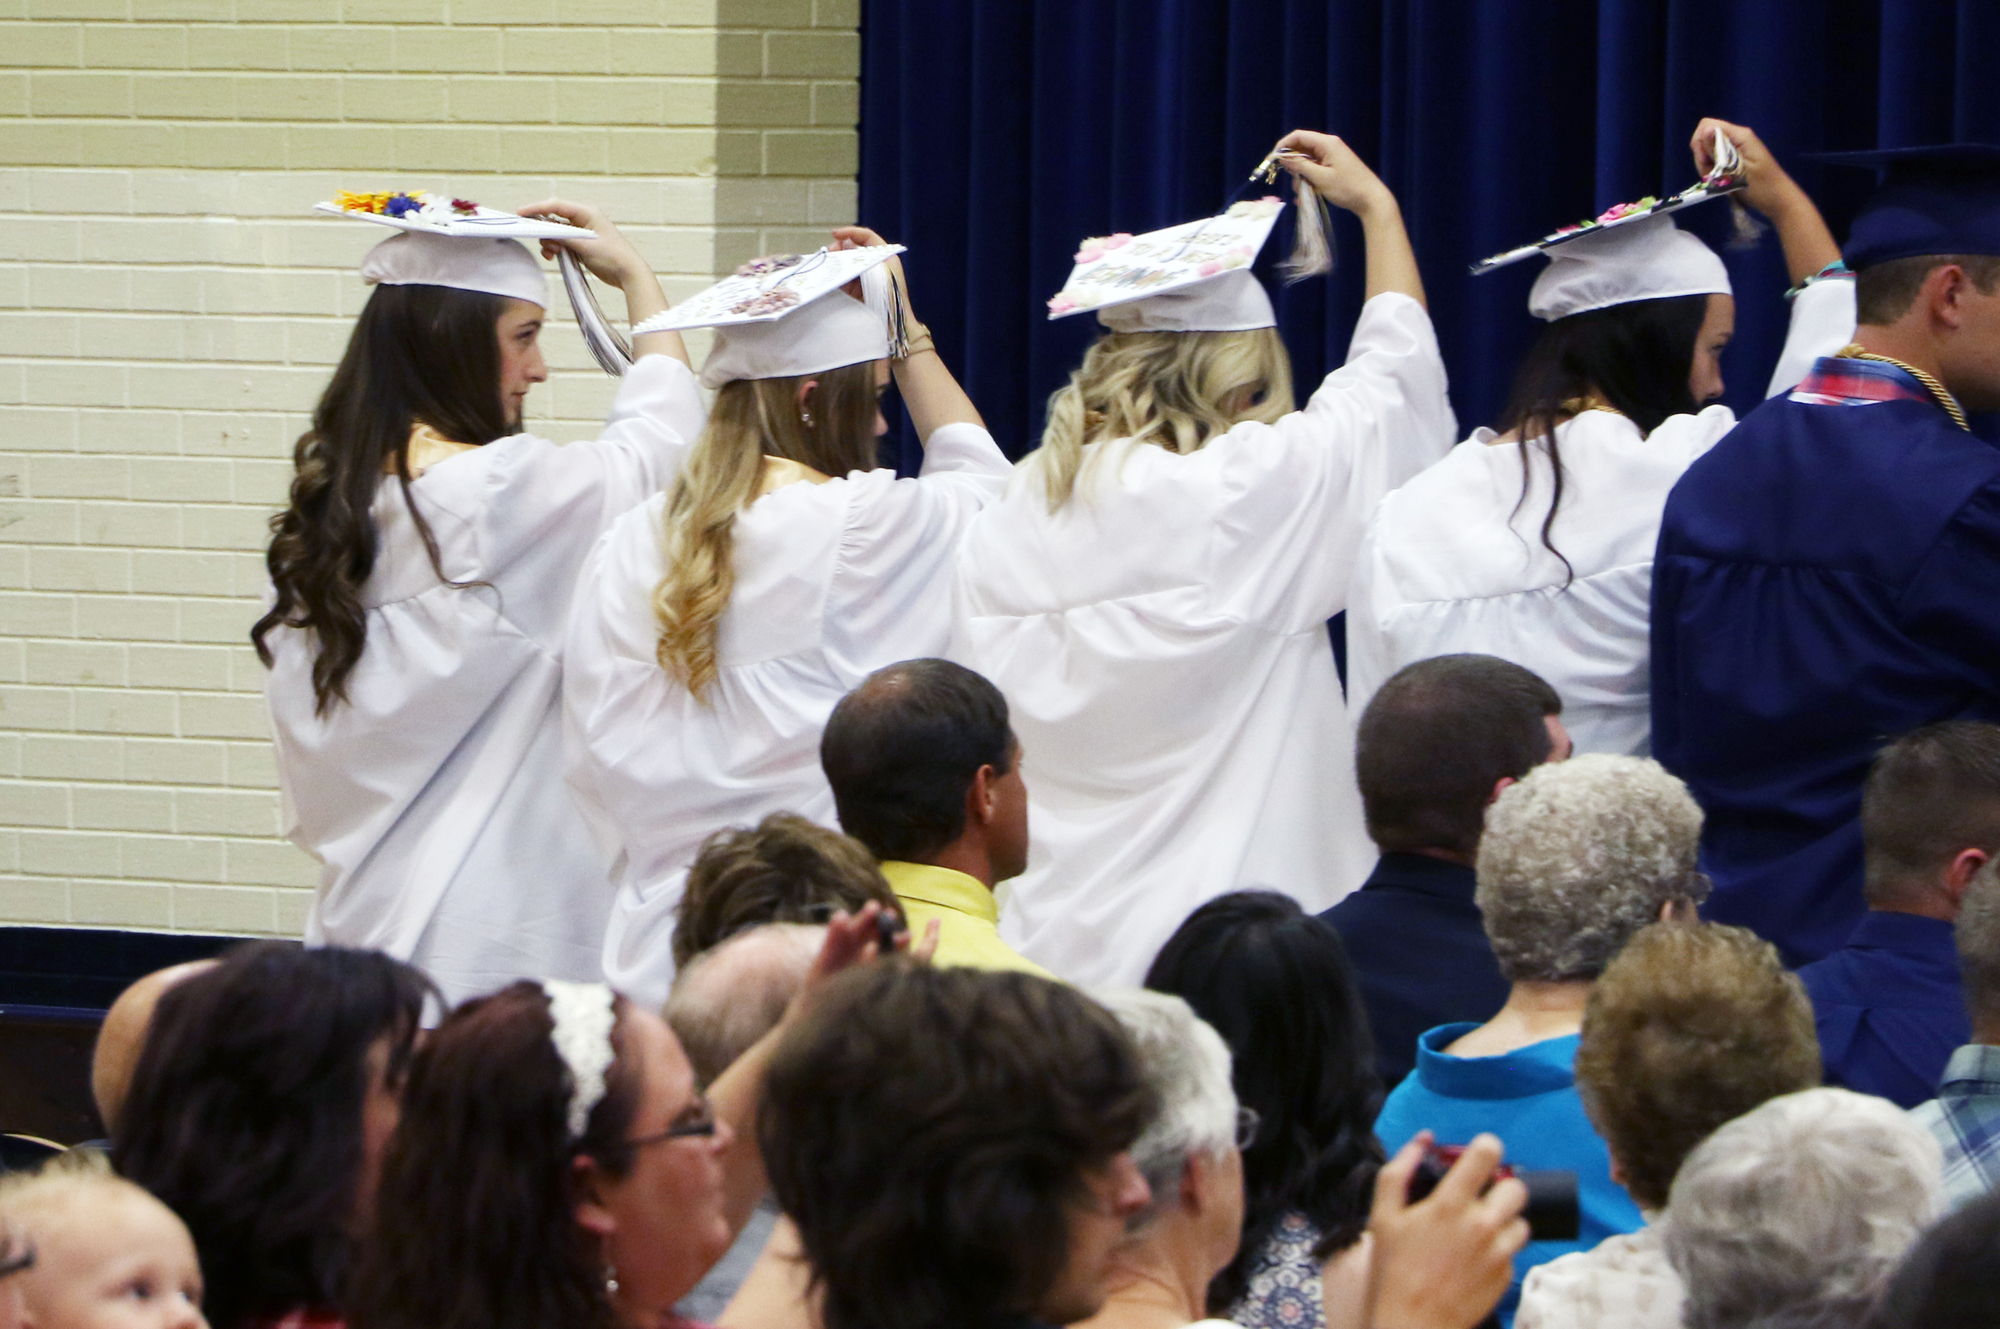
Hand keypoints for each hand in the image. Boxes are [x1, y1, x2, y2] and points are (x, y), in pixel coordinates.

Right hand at [516, 197, 650, 289]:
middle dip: (544, 230)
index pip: (556, 205)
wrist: (628, 273)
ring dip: (550, 242)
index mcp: (587, 213)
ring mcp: (582, 232)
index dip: (537, 208)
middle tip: (541, 242)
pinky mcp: (581, 244)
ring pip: (556, 232)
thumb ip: (563, 237)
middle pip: (554, 218)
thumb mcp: (585, 245)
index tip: (521, 213)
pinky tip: (554, 257)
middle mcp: (584, 219)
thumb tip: (545, 232)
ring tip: (552, 254)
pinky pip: (561, 242)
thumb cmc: (612, 256)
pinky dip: (555, 248)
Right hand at [830, 225, 912, 315]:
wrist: (891, 327)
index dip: (851, 232)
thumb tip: (846, 244)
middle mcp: (873, 266)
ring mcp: (862, 279)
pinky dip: (832, 276)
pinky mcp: (853, 292)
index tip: (835, 234)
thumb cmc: (891, 298)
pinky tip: (825, 276)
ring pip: (844, 264)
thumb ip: (862, 257)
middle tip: (828, 255)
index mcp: (884, 257)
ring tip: (825, 266)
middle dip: (838, 249)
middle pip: (852, 250)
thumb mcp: (879, 273)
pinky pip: (840, 279)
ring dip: (833, 263)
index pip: (866, 238)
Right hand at [1273, 130, 1394, 217]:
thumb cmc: (1347, 188)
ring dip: (1300, 176)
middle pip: (1302, 148)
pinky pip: (1315, 169)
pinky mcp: (1334, 167)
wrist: (1371, 199)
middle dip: (1292, 164)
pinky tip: (1306, 195)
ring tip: (1301, 193)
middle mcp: (1329, 146)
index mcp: (1327, 143)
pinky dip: (1309, 180)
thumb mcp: (1320, 178)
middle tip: (1291, 180)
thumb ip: (1300, 166)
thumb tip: (1283, 157)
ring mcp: (1332, 157)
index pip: (1298, 136)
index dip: (1283, 145)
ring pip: (1307, 161)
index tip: (1273, 160)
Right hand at [1367, 1132, 1529, 1328]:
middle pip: (1517, 1188)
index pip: (1488, 1154)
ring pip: (1522, 1222)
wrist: (1413, 1324)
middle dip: (1500, 1187)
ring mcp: (1498, 1253)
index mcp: (1451, 1204)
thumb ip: (1400, 1170)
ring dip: (1504, 1220)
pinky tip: (1476, 1259)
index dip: (1486, 1147)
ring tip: (1481, 1230)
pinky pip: (1513, 1253)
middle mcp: (1482, 1225)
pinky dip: (1499, 1251)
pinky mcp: (1506, 1276)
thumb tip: (1423, 1139)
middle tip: (1481, 1198)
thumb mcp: (1382, 1215)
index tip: (1479, 1154)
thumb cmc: (1393, 1269)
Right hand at [1689, 118, 1804, 218]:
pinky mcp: (1735, 157)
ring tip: (1720, 180)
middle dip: (1702, 157)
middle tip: (1713, 174)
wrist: (1778, 200)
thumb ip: (1719, 150)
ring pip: (1708, 151)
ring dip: (1707, 167)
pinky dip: (1713, 171)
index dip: (1700, 143)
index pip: (1707, 125)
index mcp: (1740, 135)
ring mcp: (1736, 147)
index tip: (1705, 162)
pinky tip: (1722, 180)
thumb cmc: (1762, 187)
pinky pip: (1715, 159)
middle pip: (1705, 138)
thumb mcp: (1737, 170)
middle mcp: (1737, 137)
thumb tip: (1704, 130)